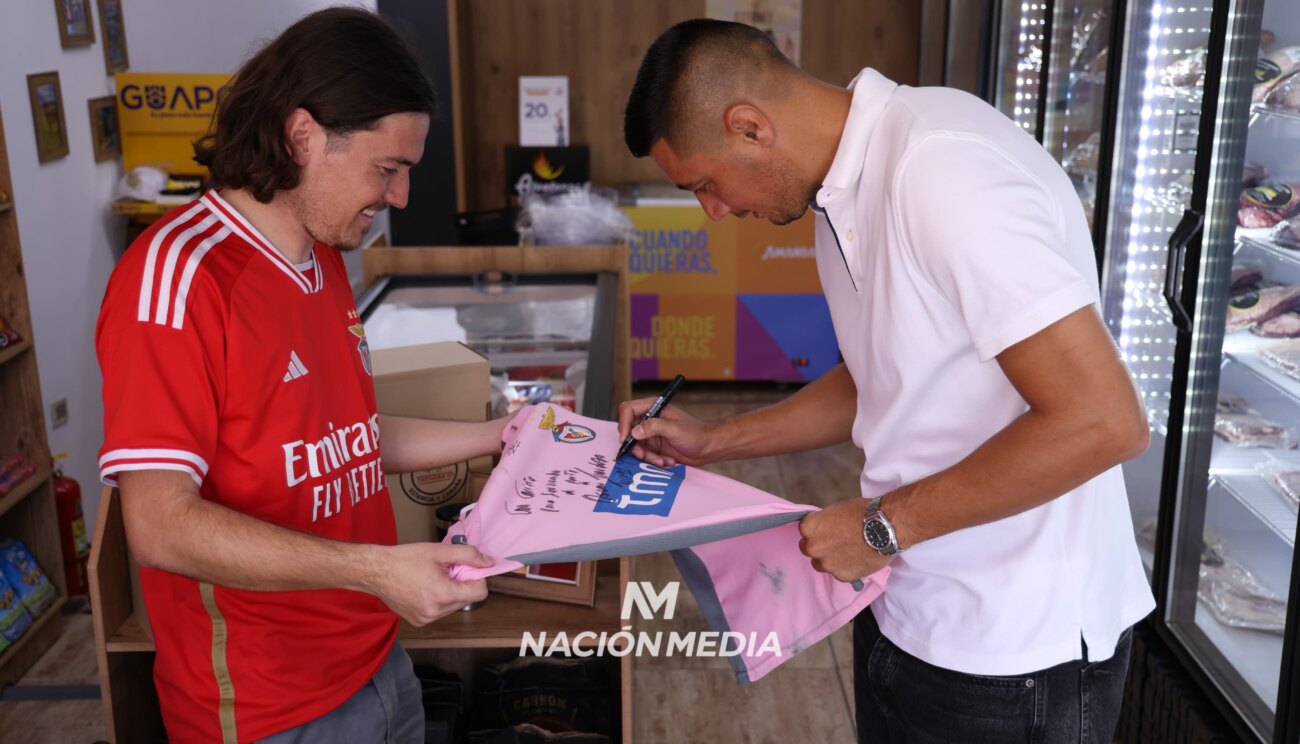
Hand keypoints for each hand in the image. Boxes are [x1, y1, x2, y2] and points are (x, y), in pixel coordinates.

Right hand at [367, 543, 492, 625]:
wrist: (376, 571)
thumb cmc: (405, 559)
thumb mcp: (440, 551)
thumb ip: (468, 555)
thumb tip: (489, 563)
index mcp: (443, 595)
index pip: (480, 593)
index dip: (477, 577)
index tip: (466, 567)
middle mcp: (436, 612)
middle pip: (467, 599)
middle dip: (462, 584)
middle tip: (446, 570)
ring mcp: (426, 619)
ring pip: (454, 606)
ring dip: (450, 592)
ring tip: (432, 578)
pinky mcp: (418, 622)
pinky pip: (440, 611)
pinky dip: (438, 600)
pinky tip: (424, 588)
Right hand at [616, 397, 716, 466]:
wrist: (707, 448)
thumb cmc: (696, 434)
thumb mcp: (674, 429)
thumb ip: (654, 427)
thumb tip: (635, 431)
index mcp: (654, 407)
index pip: (628, 409)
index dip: (624, 423)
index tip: (626, 438)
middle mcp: (650, 419)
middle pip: (628, 430)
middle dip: (635, 445)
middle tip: (643, 454)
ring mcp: (650, 434)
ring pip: (635, 446)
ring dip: (647, 456)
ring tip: (663, 460)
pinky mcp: (653, 447)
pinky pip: (644, 455)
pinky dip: (653, 461)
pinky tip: (667, 461)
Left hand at [798, 497, 892, 581]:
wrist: (884, 528)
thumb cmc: (862, 513)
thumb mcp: (836, 510)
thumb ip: (824, 523)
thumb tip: (823, 529)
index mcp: (809, 528)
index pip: (805, 530)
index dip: (817, 530)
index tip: (827, 530)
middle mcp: (813, 548)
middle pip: (808, 549)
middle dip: (819, 546)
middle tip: (835, 542)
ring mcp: (827, 564)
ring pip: (821, 564)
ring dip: (830, 559)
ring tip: (848, 552)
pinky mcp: (842, 576)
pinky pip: (839, 573)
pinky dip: (846, 568)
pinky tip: (857, 559)